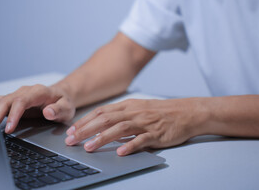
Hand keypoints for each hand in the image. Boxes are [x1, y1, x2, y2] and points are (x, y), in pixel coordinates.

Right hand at [0, 84, 74, 133]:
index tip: (9, 128)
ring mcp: (18, 95)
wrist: (61, 96)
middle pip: (6, 100)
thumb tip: (48, 112)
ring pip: (0, 100)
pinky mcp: (13, 100)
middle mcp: (26, 91)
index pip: (21, 101)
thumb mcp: (67, 108)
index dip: (13, 114)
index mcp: (39, 92)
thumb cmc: (64, 103)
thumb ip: (59, 110)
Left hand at [64, 98, 207, 155]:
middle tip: (71, 140)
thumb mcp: (139, 109)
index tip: (71, 130)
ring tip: (89, 147)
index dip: (85, 121)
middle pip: (105, 120)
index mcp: (128, 106)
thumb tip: (103, 127)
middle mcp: (133, 112)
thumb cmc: (161, 112)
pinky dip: (130, 146)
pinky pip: (141, 140)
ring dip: (102, 138)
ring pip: (119, 129)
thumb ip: (121, 116)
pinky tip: (120, 152)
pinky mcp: (156, 134)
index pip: (101, 112)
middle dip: (86, 129)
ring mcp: (144, 123)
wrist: (186, 112)